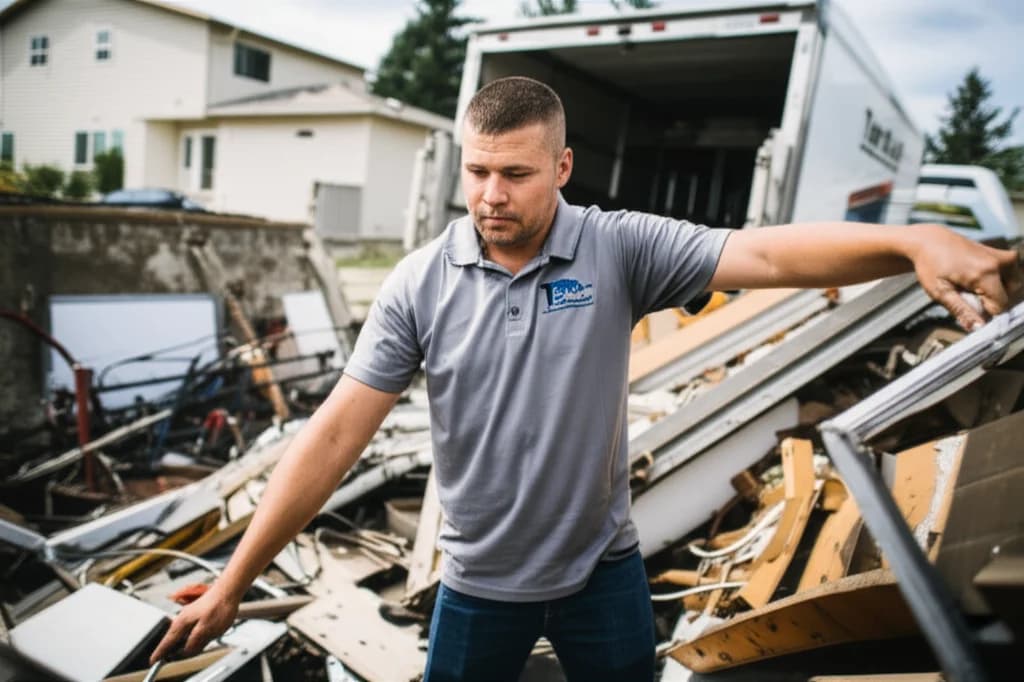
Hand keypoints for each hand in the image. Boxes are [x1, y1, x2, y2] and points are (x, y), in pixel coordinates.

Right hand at [149, 584, 238, 663]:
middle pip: (172, 639)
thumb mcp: (207, 630)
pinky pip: (188, 629)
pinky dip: (188, 637)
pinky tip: (195, 638)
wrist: (228, 590)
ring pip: (181, 634)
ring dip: (180, 643)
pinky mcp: (196, 613)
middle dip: (169, 650)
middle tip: (166, 659)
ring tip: (182, 651)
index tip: (153, 662)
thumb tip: (185, 651)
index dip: (160, 653)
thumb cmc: (219, 607)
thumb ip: (194, 642)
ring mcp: (189, 615)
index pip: (167, 642)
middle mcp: (182, 618)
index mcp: (182, 623)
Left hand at [907, 225, 1022, 330]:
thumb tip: (978, 328)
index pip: (1000, 306)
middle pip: (1007, 296)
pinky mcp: (1002, 253)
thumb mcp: (940, 292)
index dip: (986, 313)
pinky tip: (979, 278)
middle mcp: (998, 263)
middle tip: (967, 294)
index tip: (970, 309)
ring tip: (972, 285)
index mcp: (984, 274)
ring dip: (997, 291)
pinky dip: (999, 280)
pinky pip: (1010, 274)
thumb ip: (961, 311)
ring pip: (1012, 285)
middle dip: (990, 301)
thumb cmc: (930, 265)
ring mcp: (1002, 256)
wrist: (929, 241)